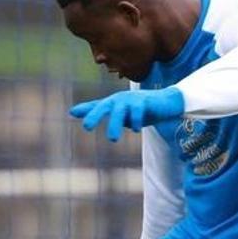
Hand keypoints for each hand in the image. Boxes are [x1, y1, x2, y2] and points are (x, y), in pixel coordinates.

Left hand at [69, 87, 184, 141]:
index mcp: (113, 103)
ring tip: (113, 139)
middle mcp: (120, 99)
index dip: (86, 110)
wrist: (165, 103)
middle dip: (95, 114)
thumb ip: (99, 111)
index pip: (97, 106)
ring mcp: (132, 99)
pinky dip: (136, 120)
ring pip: (120, 110)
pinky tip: (136, 130)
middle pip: (105, 106)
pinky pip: (138, 111)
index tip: (72, 113)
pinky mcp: (145, 101)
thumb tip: (72, 112)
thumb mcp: (120, 113)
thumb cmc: (140, 108)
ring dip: (115, 124)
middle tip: (87, 127)